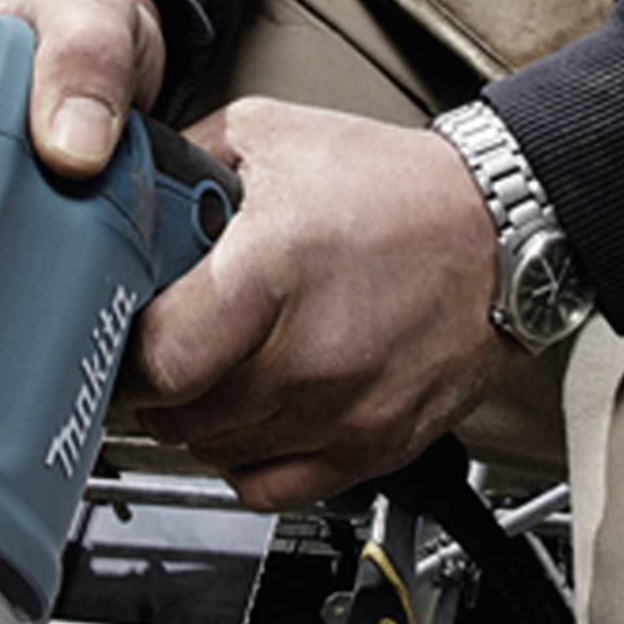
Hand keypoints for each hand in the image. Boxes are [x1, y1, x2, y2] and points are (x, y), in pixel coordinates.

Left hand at [125, 97, 509, 508]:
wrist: (503, 233)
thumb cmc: (394, 187)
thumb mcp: (272, 135)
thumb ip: (183, 168)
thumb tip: (120, 197)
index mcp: (273, 270)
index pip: (160, 361)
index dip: (126, 358)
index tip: (121, 344)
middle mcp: (311, 353)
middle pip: (183, 417)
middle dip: (159, 390)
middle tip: (168, 354)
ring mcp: (345, 409)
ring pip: (219, 455)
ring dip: (201, 423)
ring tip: (216, 374)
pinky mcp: (373, 447)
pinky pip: (270, 488)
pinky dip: (246, 460)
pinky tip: (253, 417)